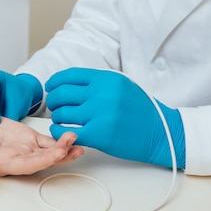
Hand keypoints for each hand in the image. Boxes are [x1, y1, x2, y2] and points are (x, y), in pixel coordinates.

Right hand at [0, 114, 83, 175]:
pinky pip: (48, 141)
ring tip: (77, 142)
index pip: (28, 165)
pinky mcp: (29, 138)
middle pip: (43, 161)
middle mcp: (18, 160)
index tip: (57, 153)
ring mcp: (26, 149)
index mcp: (5, 163)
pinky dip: (60, 140)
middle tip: (74, 147)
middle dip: (60, 155)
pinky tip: (71, 136)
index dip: (43, 160)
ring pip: (49, 152)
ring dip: (64, 149)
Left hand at [45, 68, 184, 167]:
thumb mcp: (122, 86)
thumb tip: (69, 82)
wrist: (160, 132)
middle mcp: (102, 94)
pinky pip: (67, 132)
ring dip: (56, 117)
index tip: (51, 86)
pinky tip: (61, 132)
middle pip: (62, 94)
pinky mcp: (99, 135)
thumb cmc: (141, 110)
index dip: (55, 81)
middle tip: (55, 106)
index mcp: (107, 79)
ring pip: (62, 113)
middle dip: (54, 100)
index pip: (70, 75)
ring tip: (60, 119)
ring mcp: (100, 114)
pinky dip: (58, 132)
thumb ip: (98, 82)